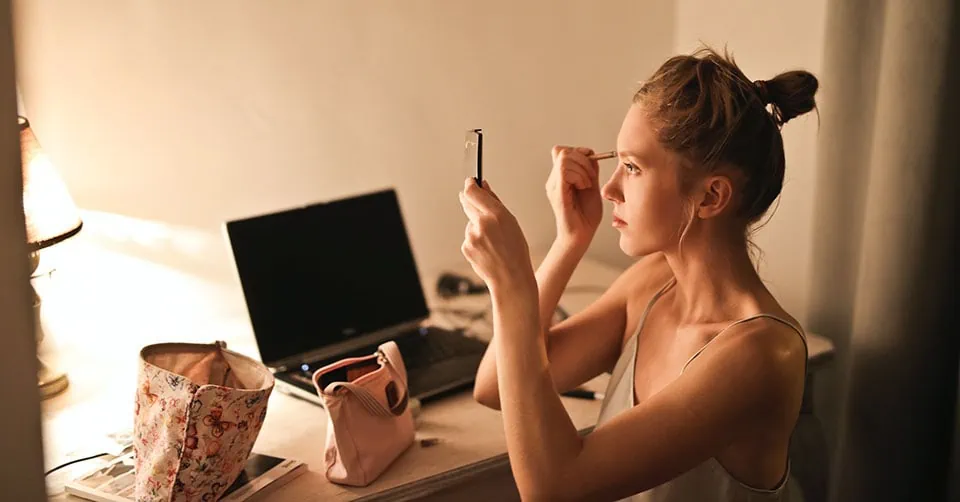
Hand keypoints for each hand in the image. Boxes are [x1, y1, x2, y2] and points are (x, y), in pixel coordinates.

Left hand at [459, 178, 535, 292]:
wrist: (511, 278)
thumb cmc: (516, 251)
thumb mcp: (512, 223)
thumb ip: (495, 203)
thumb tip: (484, 186)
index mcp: (496, 214)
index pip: (472, 192)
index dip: (470, 185)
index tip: (470, 182)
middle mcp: (481, 223)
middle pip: (467, 203)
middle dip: (470, 200)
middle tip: (476, 202)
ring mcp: (471, 236)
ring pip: (470, 223)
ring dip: (477, 226)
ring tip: (494, 241)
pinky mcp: (466, 247)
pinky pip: (469, 237)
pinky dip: (476, 240)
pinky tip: (488, 250)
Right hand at [545, 146, 602, 247]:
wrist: (582, 235)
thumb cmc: (586, 215)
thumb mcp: (593, 186)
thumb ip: (590, 170)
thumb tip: (590, 154)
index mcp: (561, 177)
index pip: (563, 151)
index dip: (579, 152)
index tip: (591, 165)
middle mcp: (554, 180)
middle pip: (564, 151)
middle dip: (583, 160)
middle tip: (591, 177)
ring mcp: (553, 186)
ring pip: (565, 159)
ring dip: (582, 169)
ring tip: (587, 185)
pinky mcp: (557, 193)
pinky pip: (564, 171)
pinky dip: (579, 176)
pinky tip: (583, 187)